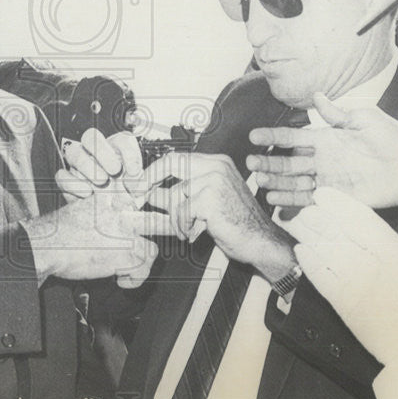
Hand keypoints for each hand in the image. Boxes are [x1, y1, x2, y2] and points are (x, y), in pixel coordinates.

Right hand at [22, 186, 171, 287]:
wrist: (47, 245)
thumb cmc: (64, 229)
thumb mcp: (88, 207)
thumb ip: (110, 207)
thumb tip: (131, 208)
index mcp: (114, 195)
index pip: (145, 192)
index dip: (160, 202)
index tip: (168, 210)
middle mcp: (123, 210)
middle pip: (160, 218)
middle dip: (173, 229)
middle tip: (180, 235)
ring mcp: (126, 231)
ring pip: (153, 250)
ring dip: (143, 265)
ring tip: (131, 270)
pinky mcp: (125, 254)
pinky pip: (141, 270)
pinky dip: (133, 279)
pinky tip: (120, 279)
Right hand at [55, 129, 146, 202]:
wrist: (110, 214)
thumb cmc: (126, 197)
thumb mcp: (139, 191)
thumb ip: (143, 184)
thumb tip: (144, 183)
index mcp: (117, 150)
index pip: (121, 139)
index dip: (128, 153)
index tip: (135, 172)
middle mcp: (96, 153)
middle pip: (91, 136)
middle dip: (103, 153)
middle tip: (114, 171)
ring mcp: (79, 164)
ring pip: (73, 152)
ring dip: (87, 167)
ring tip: (101, 183)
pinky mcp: (67, 179)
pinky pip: (62, 175)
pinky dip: (73, 184)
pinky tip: (86, 195)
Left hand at [142, 152, 296, 282]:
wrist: (261, 241)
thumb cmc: (237, 224)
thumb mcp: (205, 204)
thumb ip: (181, 195)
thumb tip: (151, 193)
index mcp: (217, 163)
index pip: (177, 158)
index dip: (155, 169)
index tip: (139, 181)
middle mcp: (216, 166)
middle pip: (171, 164)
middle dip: (149, 180)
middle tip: (137, 195)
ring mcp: (214, 180)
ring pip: (175, 195)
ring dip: (175, 218)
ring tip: (186, 229)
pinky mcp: (210, 198)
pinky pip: (181, 211)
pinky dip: (182, 226)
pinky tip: (192, 232)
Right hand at [247, 93, 397, 208]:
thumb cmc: (392, 136)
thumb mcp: (362, 118)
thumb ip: (336, 113)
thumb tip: (315, 96)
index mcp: (327, 138)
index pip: (294, 137)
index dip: (274, 137)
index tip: (254, 137)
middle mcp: (324, 159)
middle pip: (289, 162)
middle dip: (269, 162)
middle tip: (250, 163)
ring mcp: (330, 178)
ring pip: (295, 182)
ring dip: (276, 182)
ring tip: (260, 182)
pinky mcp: (339, 196)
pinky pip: (310, 199)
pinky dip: (293, 200)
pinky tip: (277, 199)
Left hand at [283, 187, 397, 364]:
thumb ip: (381, 239)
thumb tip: (350, 218)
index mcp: (394, 250)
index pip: (359, 217)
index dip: (336, 202)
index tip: (322, 194)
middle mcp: (375, 263)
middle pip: (337, 230)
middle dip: (316, 215)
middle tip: (304, 208)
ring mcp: (356, 283)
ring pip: (324, 248)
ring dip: (306, 233)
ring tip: (296, 224)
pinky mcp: (342, 302)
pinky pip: (319, 275)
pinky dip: (307, 260)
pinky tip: (301, 249)